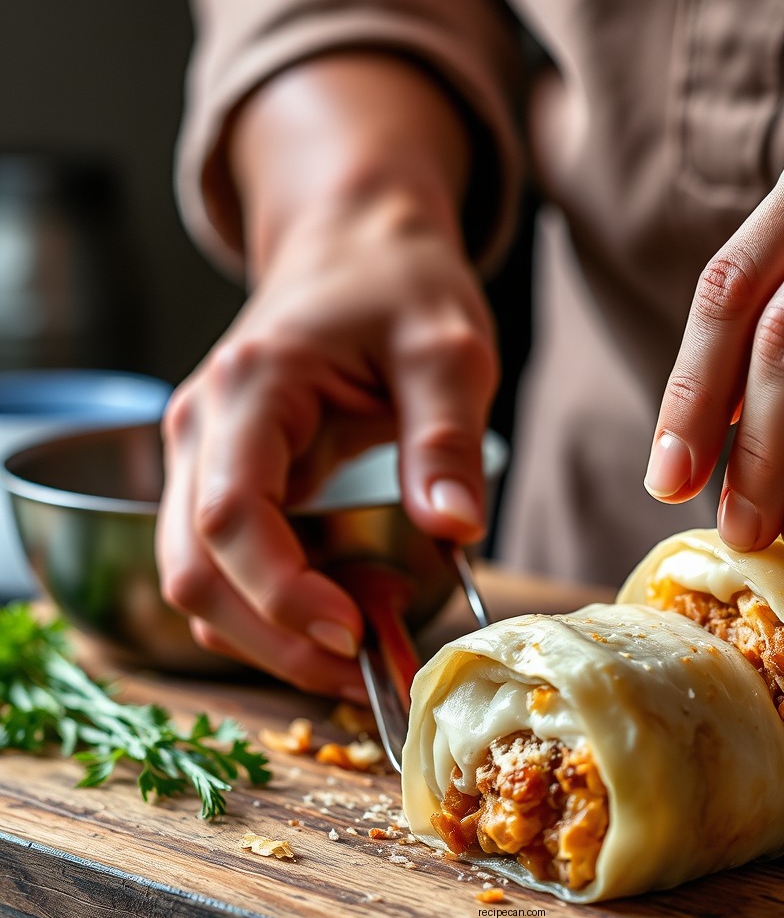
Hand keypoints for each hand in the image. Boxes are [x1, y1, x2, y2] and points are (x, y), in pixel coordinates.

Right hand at [157, 54, 493, 694]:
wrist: (355, 245)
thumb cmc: (400, 284)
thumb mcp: (447, 348)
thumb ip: (446, 438)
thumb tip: (455, 531)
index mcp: (251, 387)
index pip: (232, 516)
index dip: (283, 595)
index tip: (358, 638)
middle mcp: (203, 428)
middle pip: (196, 567)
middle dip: (274, 639)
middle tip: (369, 672)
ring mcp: (204, 454)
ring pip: (199, 578)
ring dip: (269, 637)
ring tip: (363, 655)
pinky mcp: (225, 476)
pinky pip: (225, 565)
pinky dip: (271, 610)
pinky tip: (341, 620)